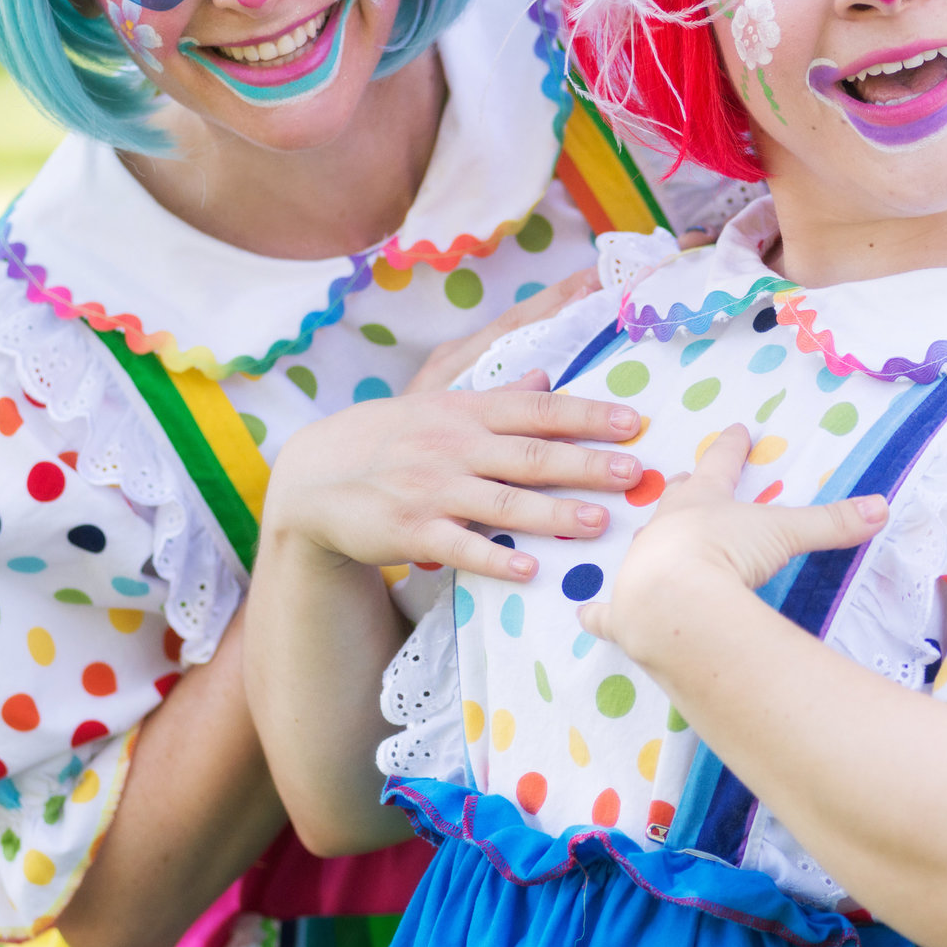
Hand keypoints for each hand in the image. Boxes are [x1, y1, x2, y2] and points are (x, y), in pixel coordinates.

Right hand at [261, 272, 642, 581]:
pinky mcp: (412, 531)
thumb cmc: (388, 437)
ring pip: (503, 503)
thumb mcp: (437, 404)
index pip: (537, 409)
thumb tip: (547, 376)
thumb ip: (496, 395)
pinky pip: (461, 548)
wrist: (313, 477)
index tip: (633, 421)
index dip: (586, 414)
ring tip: (599, 523)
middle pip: (530, 455)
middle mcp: (454, 446)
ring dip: (553, 514)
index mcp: (466, 412)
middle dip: (585, 463)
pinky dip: (496, 560)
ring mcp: (432, 490)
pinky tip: (532, 570)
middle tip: (633, 472)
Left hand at [578, 425, 886, 660]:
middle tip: (687, 482)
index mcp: (702, 503)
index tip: (738, 429)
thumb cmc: (725, 555)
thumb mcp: (785, 534)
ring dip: (652, 545)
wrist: (672, 602)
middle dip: (685, 491)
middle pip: (677, 502)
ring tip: (656, 544)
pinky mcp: (622, 612)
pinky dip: (598, 615)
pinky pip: (605, 613)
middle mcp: (665, 528)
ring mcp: (640, 568)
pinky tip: (587, 615)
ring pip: (644, 548)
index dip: (731, 447)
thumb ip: (832, 523)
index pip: (720, 464)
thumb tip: (883, 507)